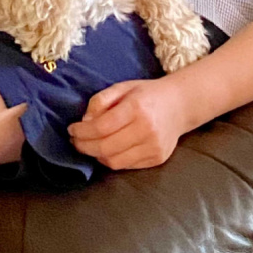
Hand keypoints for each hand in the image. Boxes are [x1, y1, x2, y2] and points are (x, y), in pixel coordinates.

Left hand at [68, 78, 187, 169]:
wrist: (180, 105)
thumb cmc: (147, 94)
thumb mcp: (123, 87)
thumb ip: (101, 100)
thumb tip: (85, 121)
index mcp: (137, 107)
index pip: (101, 127)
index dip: (82, 132)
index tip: (72, 130)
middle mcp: (147, 129)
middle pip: (105, 147)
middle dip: (84, 146)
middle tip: (75, 141)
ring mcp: (153, 146)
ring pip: (114, 161)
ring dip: (96, 156)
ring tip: (90, 146)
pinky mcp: (157, 158)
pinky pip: (126, 165)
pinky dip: (112, 160)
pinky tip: (107, 150)